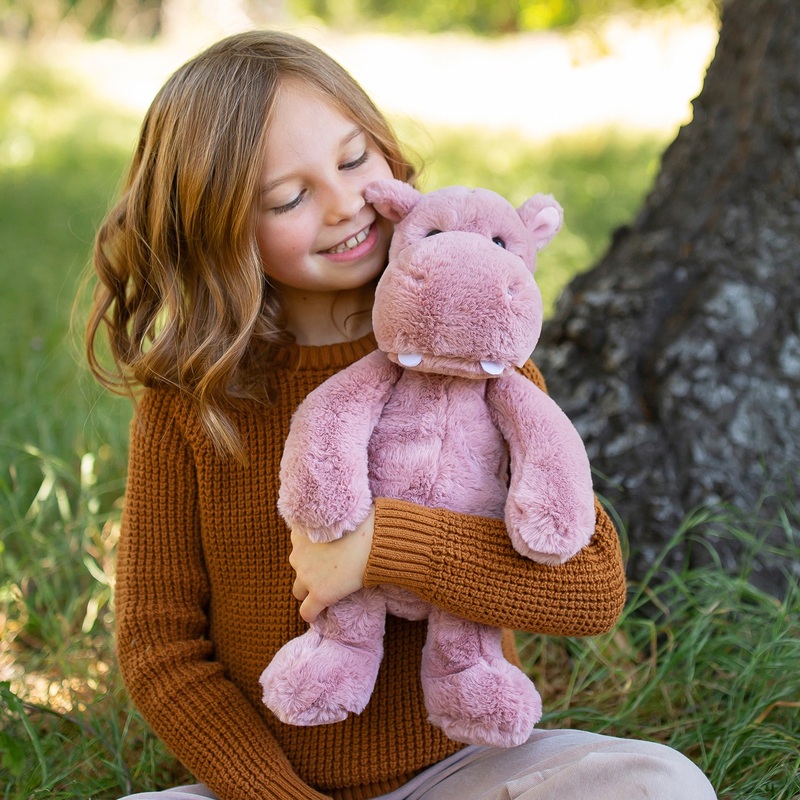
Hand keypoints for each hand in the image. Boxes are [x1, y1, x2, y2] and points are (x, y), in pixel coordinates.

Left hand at [289, 506, 374, 622]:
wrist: (372, 541)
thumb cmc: (361, 523)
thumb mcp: (335, 518)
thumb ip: (325, 525)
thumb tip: (334, 528)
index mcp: (301, 533)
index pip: (297, 547)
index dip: (311, 552)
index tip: (324, 554)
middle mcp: (298, 554)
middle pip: (298, 569)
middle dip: (309, 570)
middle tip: (330, 569)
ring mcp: (306, 576)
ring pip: (299, 590)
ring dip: (311, 589)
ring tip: (329, 588)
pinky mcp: (319, 594)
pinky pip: (307, 612)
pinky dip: (312, 613)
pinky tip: (319, 614)